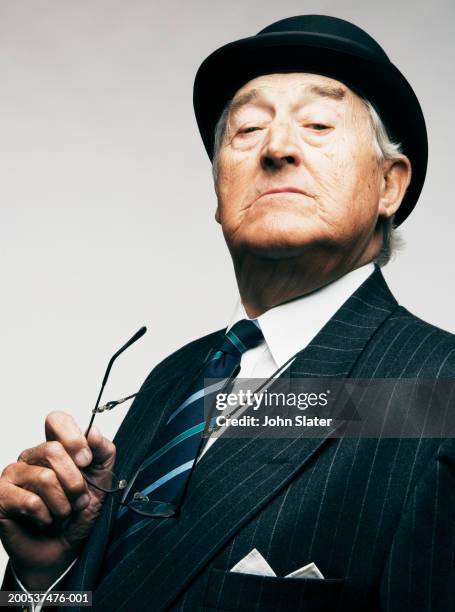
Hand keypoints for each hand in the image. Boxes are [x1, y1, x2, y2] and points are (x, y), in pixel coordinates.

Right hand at [0, 411, 115, 589]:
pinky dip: (46, 516)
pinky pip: (29, 501)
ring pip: (44, 478)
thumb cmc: (78, 513)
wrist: (62, 549)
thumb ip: (103, 452)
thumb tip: (93, 432)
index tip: (86, 460)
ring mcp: (13, 475)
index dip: (73, 437)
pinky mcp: (1, 497)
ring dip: (63, 504)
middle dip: (75, 481)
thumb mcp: (102, 480)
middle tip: (79, 499)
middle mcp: (31, 456)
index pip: (56, 420)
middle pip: (53, 450)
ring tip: (63, 514)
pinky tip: (45, 521)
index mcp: (54, 446)